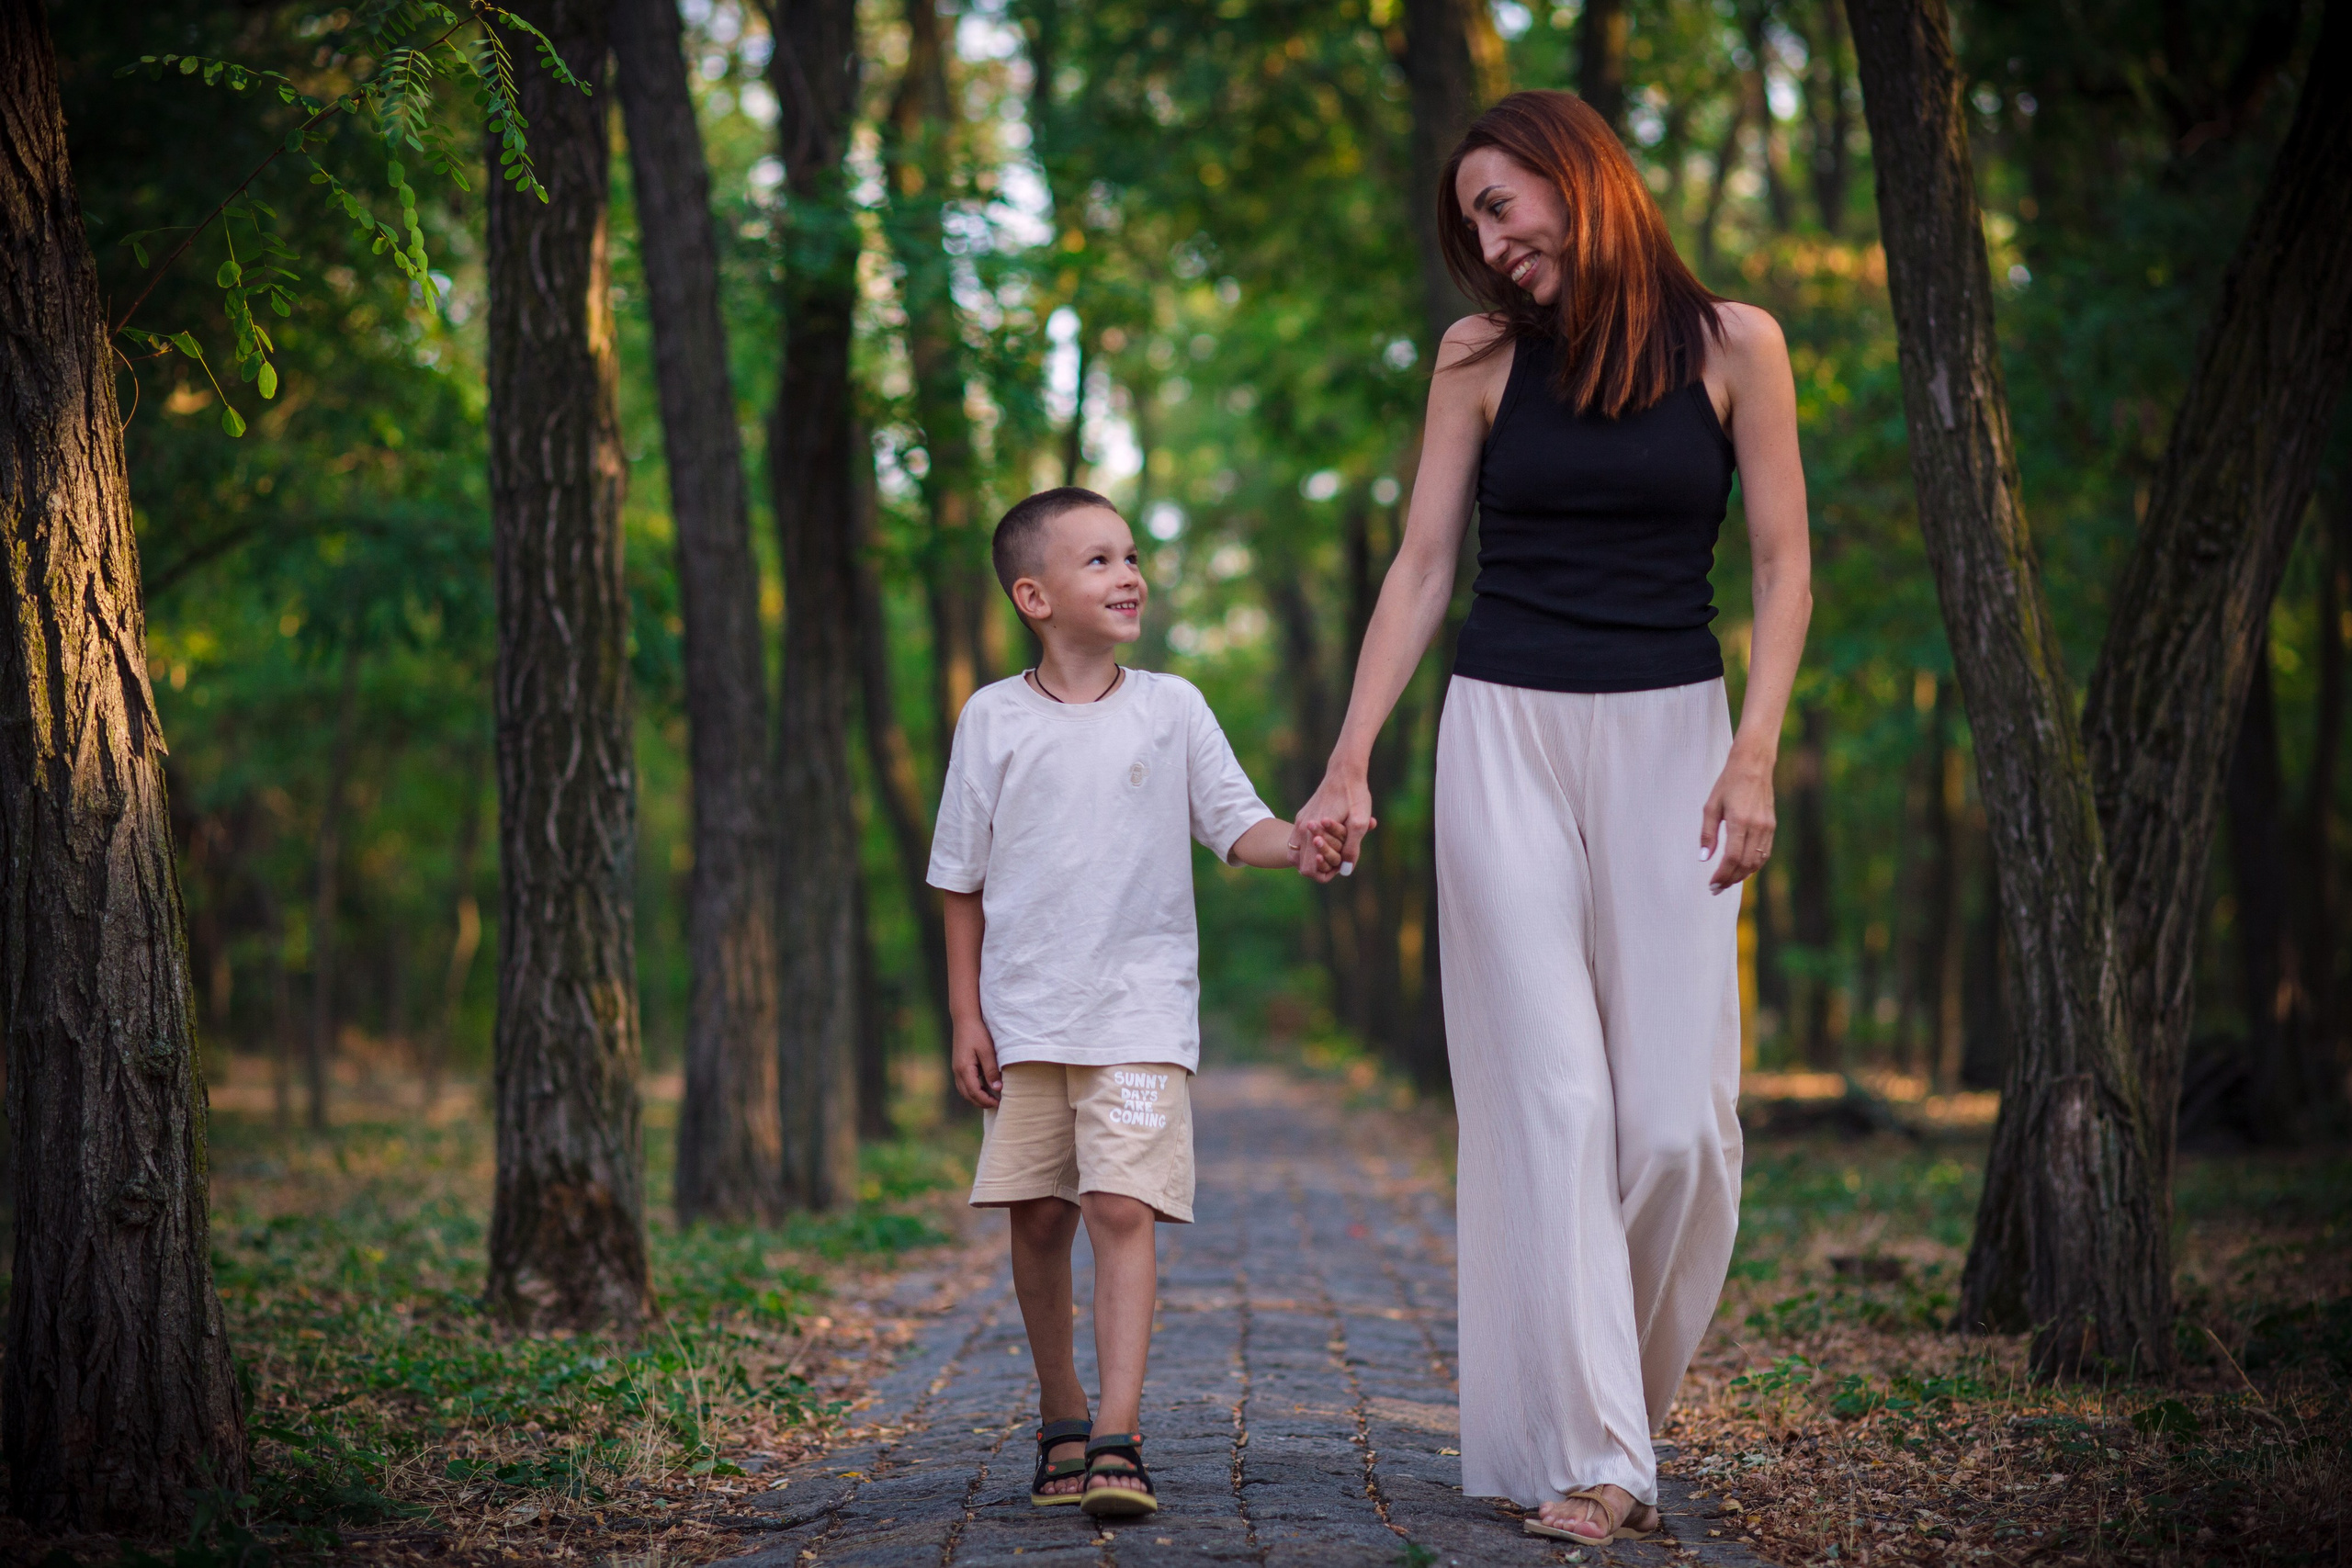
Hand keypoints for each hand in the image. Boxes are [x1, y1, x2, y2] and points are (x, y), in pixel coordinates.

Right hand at [952, 1017, 1002, 1107]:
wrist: (965, 1019)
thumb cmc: (977, 1033)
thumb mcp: (987, 1051)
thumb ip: (991, 1070)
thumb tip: (997, 1089)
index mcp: (964, 1069)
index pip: (974, 1092)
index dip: (986, 1101)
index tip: (999, 1103)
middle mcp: (957, 1071)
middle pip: (968, 1095)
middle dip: (981, 1102)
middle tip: (997, 1104)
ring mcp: (957, 1069)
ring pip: (965, 1091)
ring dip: (977, 1097)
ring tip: (992, 1098)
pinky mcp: (959, 1066)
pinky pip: (965, 1084)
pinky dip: (974, 1090)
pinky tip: (985, 1088)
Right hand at [1289, 768, 1377, 882]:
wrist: (1344, 771)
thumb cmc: (1355, 795)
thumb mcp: (1360, 823)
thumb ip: (1352, 848)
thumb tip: (1345, 870)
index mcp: (1312, 831)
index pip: (1308, 869)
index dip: (1324, 874)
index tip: (1339, 865)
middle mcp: (1301, 827)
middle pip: (1301, 864)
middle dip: (1320, 866)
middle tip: (1338, 856)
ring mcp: (1299, 822)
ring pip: (1297, 854)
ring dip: (1314, 857)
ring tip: (1333, 849)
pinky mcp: (1302, 816)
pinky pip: (1299, 841)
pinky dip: (1310, 846)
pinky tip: (1328, 838)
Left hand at [1701, 745, 1775, 893]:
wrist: (1754, 765)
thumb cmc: (1728, 783)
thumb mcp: (1711, 806)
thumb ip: (1708, 833)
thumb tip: (1704, 858)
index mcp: (1740, 821)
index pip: (1732, 858)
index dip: (1722, 874)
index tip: (1711, 884)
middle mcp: (1757, 826)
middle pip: (1745, 864)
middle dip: (1730, 880)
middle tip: (1716, 889)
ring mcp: (1767, 827)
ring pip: (1757, 861)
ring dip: (1742, 875)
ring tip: (1726, 882)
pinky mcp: (1772, 826)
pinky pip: (1764, 853)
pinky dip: (1753, 865)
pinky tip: (1742, 870)